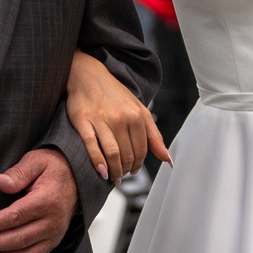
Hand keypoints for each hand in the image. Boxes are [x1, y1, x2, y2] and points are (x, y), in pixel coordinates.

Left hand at [0, 149, 77, 252]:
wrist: (77, 178)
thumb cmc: (54, 169)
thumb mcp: (36, 161)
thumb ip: (18, 173)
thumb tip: (0, 182)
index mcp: (47, 200)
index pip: (16, 216)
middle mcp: (53, 221)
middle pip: (18, 239)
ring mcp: (54, 235)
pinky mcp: (52, 242)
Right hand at [66, 52, 169, 179]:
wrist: (87, 76)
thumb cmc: (114, 94)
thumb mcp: (139, 110)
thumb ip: (154, 135)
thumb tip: (168, 159)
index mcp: (137, 115)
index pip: (142, 149)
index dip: (139, 163)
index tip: (134, 170)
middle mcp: (121, 117)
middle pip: (128, 154)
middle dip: (127, 169)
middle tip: (123, 174)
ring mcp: (102, 119)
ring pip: (113, 153)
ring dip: (115, 170)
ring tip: (114, 177)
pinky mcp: (84, 121)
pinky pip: (92, 146)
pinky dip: (98, 162)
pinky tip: (102, 171)